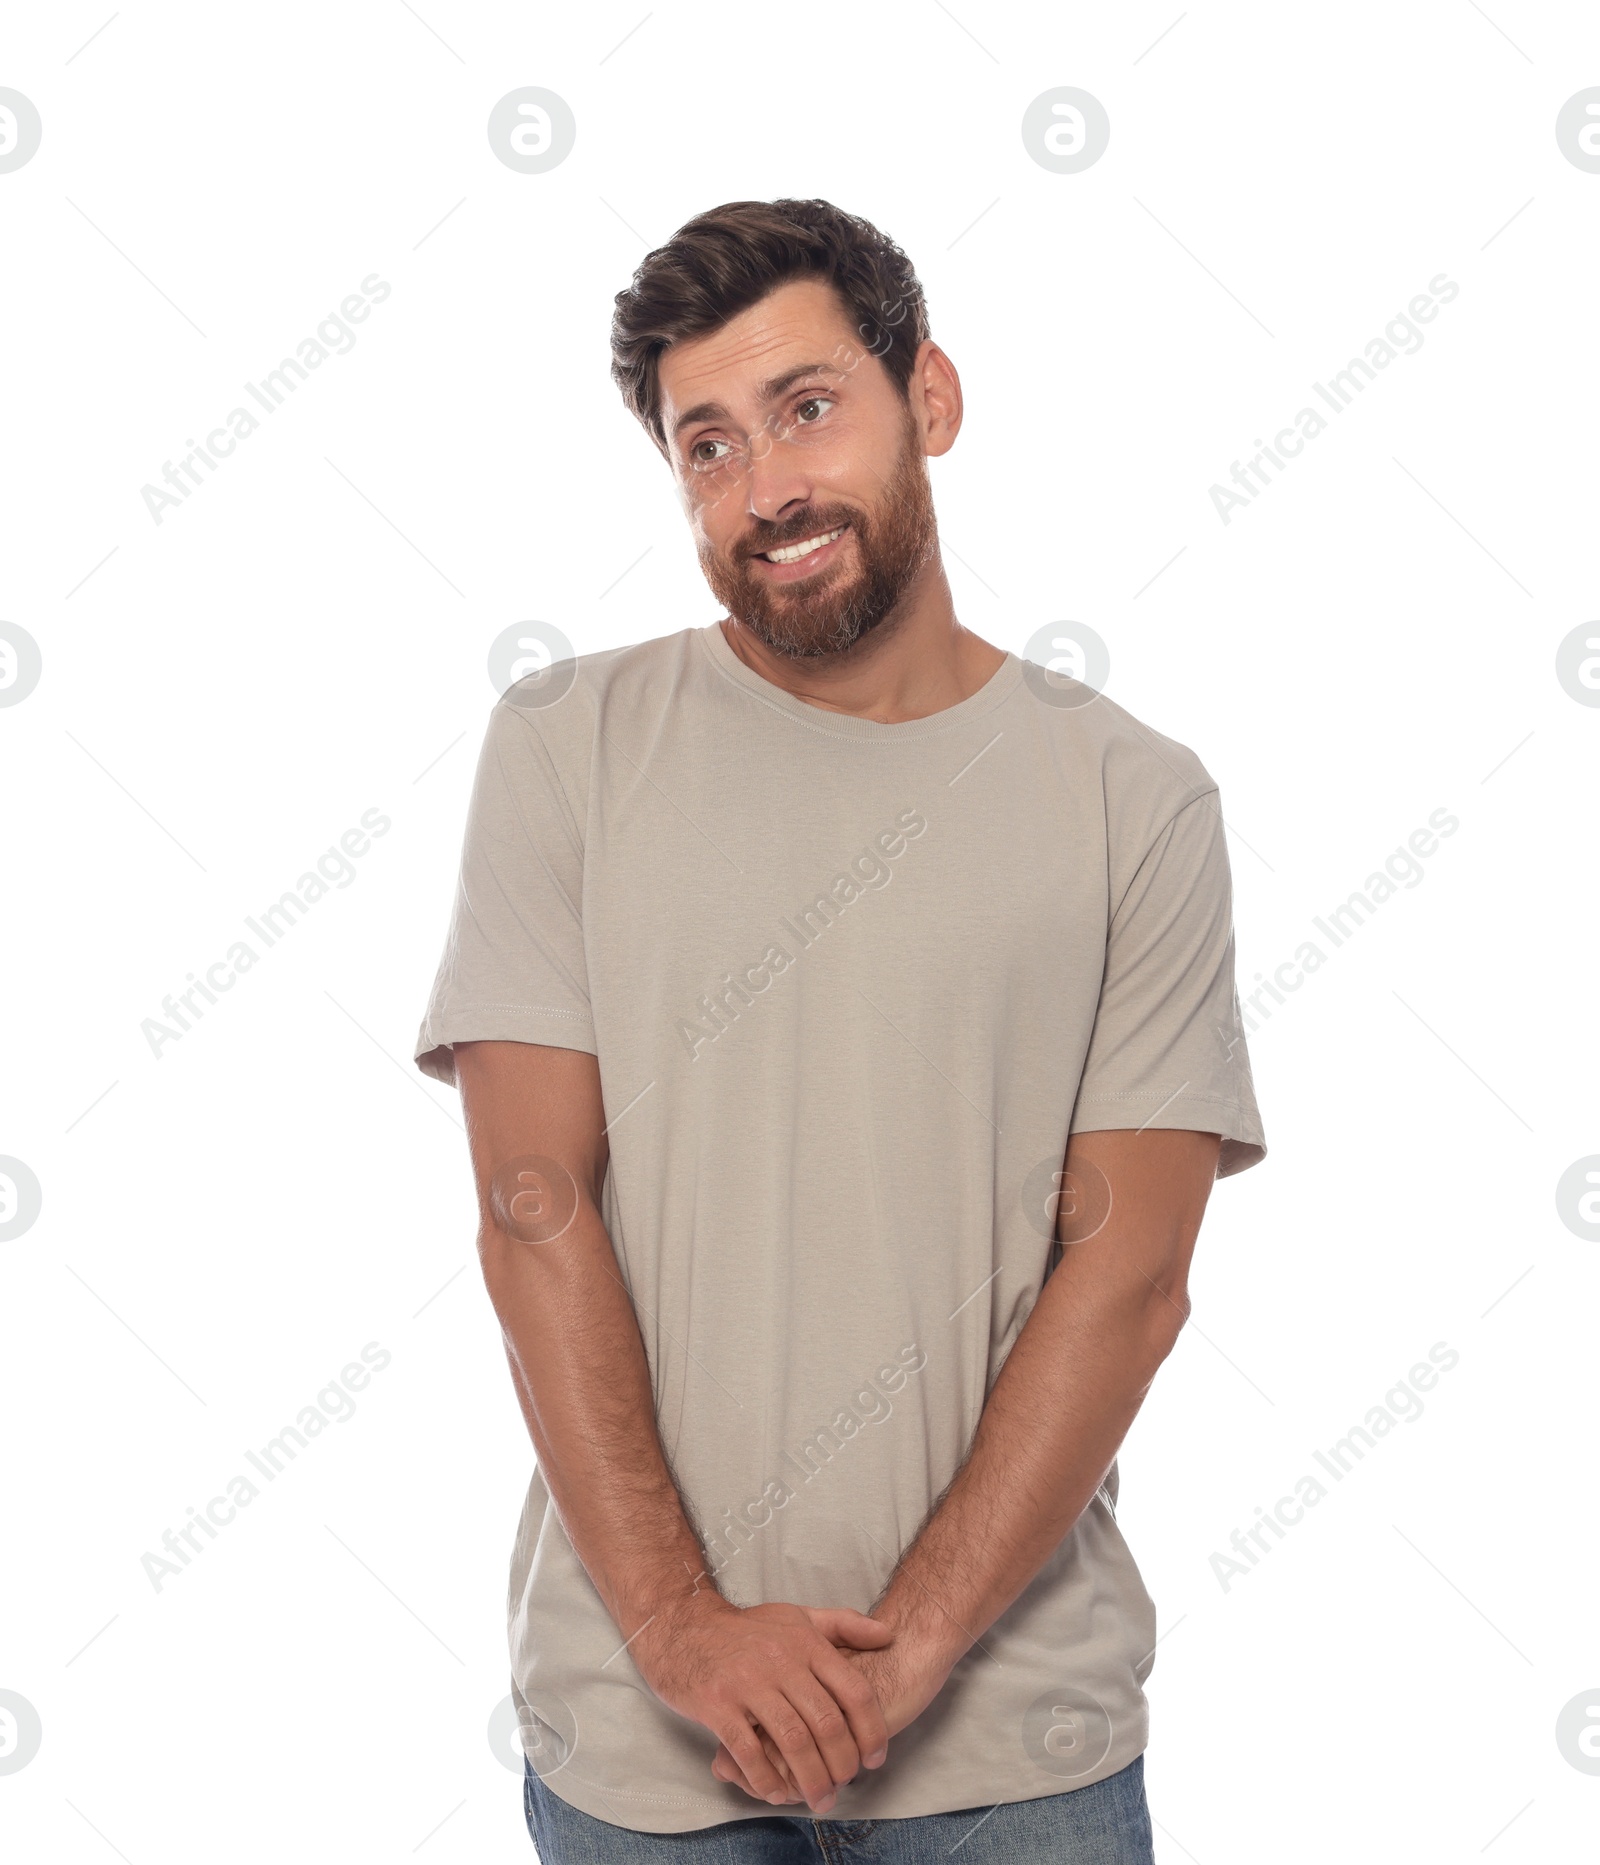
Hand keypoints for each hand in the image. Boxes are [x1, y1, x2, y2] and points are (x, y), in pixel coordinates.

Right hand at [710, 1621, 953, 1802]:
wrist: (685, 1626)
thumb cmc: (747, 1629)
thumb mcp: (798, 1617)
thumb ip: (845, 1624)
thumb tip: (888, 1633)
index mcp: (806, 1643)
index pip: (854, 1691)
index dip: (871, 1730)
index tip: (874, 1758)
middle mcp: (781, 1662)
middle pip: (826, 1723)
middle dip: (842, 1764)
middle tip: (845, 1785)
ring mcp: (747, 1683)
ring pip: (792, 1741)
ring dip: (811, 1779)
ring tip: (820, 1799)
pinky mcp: (716, 1704)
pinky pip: (748, 1751)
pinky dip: (767, 1778)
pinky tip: (777, 1791)